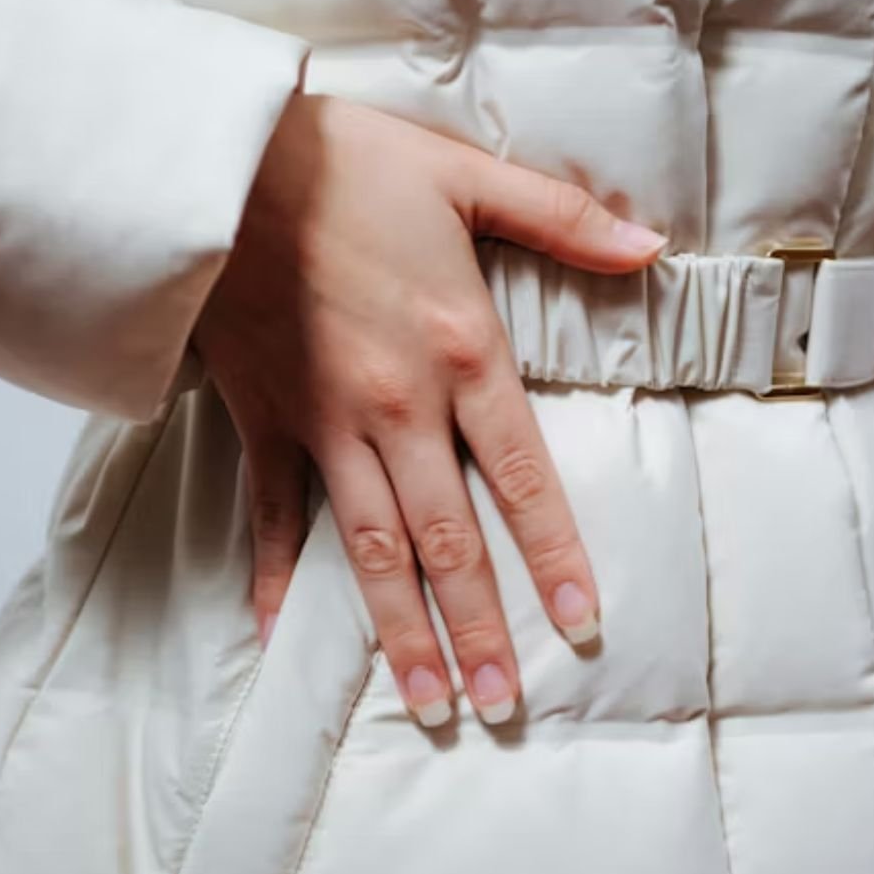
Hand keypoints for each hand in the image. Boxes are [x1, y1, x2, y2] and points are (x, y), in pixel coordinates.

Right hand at [194, 94, 665, 726]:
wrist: (223, 170)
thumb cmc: (347, 168)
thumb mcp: (465, 174)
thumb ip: (562, 218)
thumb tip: (649, 248)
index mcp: (461, 354)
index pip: (523, 479)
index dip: (555, 557)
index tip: (578, 627)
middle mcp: (398, 409)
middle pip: (447, 540)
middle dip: (477, 628)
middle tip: (499, 705)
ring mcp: (328, 424)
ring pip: (370, 548)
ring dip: (399, 630)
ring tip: (426, 701)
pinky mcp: (269, 421)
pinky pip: (274, 514)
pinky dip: (277, 574)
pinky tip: (281, 633)